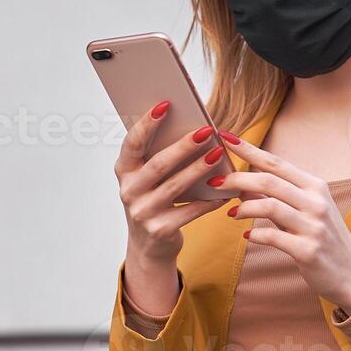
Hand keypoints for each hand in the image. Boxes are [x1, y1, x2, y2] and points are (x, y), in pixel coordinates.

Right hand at [115, 102, 234, 266]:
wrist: (149, 246)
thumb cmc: (154, 200)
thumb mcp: (148, 179)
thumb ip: (160, 156)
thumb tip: (193, 128)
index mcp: (124, 171)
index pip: (133, 142)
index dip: (147, 123)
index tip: (166, 104)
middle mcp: (129, 191)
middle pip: (158, 164)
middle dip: (183, 146)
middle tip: (206, 130)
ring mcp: (142, 213)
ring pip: (175, 186)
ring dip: (199, 169)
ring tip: (218, 153)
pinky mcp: (160, 230)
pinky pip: (190, 211)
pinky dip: (209, 201)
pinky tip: (226, 190)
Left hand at [218, 133, 350, 313]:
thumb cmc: (325, 239)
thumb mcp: (307, 211)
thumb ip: (279, 198)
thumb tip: (243, 187)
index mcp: (315, 186)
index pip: (276, 162)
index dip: (248, 150)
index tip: (225, 137)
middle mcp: (316, 202)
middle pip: (269, 181)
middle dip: (237, 179)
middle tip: (216, 183)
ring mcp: (313, 226)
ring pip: (269, 206)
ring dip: (244, 208)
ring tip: (231, 213)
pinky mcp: (308, 250)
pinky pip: (273, 237)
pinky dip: (255, 235)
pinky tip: (247, 236)